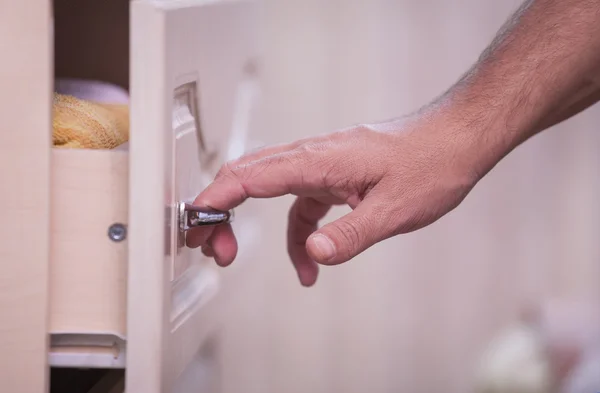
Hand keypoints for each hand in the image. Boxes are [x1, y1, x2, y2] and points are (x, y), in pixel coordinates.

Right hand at [188, 111, 484, 285]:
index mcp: (319, 160)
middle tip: (208, 245)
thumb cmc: (431, 163)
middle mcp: (313, 157)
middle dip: (219, 210)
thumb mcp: (394, 209)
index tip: (195, 221)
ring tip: (233, 254)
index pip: (250, 175)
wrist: (456, 140)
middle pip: (246, 177)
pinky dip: (295, 234)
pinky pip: (300, 205)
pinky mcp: (333, 176)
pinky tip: (309, 262)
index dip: (216, 198)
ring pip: (267, 189)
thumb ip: (350, 235)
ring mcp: (321, 165)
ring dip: (245, 221)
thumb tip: (313, 254)